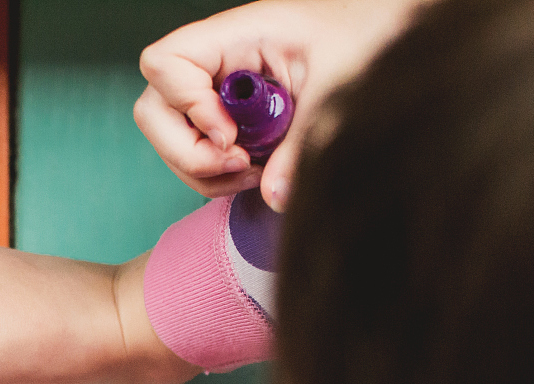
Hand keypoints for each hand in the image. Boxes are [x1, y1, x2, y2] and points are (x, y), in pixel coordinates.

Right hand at [133, 0, 423, 210]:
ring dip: (203, 171)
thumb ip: (304, 141)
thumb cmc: (361, 41)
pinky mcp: (224, 119)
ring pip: (170, 140)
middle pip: (154, 111)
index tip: (228, 134)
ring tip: (254, 173)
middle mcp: (213, 63)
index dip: (184, 105)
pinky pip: (196, 155)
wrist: (379, 39)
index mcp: (235, 36)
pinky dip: (217, 176)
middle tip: (238, 164)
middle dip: (187, 153)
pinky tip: (257, 172)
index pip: (165, 63)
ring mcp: (213, 93)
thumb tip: (276, 197)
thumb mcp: (336, 87)